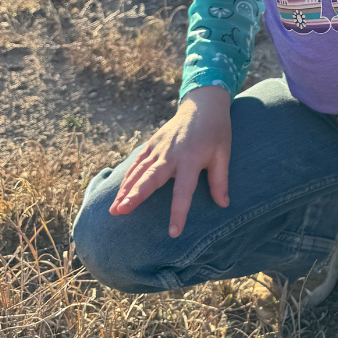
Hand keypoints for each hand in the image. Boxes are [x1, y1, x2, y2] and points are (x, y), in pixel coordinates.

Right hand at [109, 86, 231, 236]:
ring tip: (114, 209)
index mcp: (190, 159)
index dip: (178, 212)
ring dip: (125, 190)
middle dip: (135, 195)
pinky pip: (137, 162)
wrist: (203, 105)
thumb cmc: (216, 131)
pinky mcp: (152, 143)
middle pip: (150, 178)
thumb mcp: (223, 154)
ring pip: (138, 171)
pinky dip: (127, 177)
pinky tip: (119, 192)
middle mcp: (170, 154)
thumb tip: (223, 204)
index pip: (183, 191)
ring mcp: (159, 148)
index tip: (173, 232)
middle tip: (121, 211)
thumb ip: (220, 180)